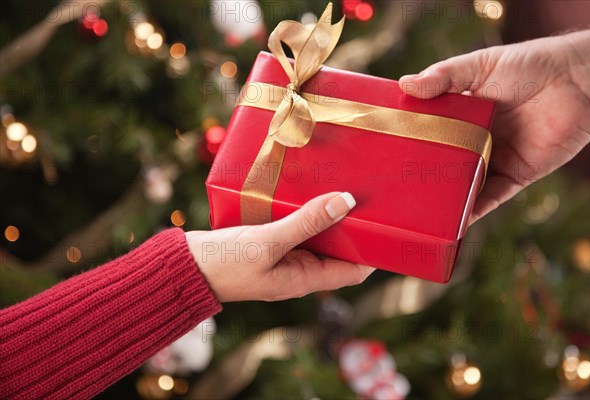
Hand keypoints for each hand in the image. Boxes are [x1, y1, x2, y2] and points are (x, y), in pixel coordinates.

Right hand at [185, 192, 374, 301]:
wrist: (187, 267)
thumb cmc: (226, 263)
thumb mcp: (269, 241)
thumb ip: (306, 222)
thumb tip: (345, 202)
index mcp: (304, 279)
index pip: (353, 271)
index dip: (373, 252)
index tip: (387, 226)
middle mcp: (298, 270)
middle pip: (337, 251)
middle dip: (352, 228)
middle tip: (366, 196)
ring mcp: (283, 256)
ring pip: (316, 236)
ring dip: (327, 217)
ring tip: (342, 187)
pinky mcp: (269, 242)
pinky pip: (295, 227)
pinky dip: (305, 212)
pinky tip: (308, 191)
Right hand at [399, 29, 589, 222]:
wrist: (577, 81)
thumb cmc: (529, 65)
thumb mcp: (479, 65)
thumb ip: (443, 76)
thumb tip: (404, 85)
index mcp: (463, 115)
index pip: (431, 133)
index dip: (411, 143)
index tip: (386, 152)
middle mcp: (476, 140)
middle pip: (445, 163)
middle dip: (424, 176)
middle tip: (396, 188)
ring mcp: (495, 159)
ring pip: (465, 185)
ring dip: (446, 199)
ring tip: (419, 212)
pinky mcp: (516, 176)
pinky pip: (492, 198)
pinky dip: (475, 211)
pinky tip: (456, 221)